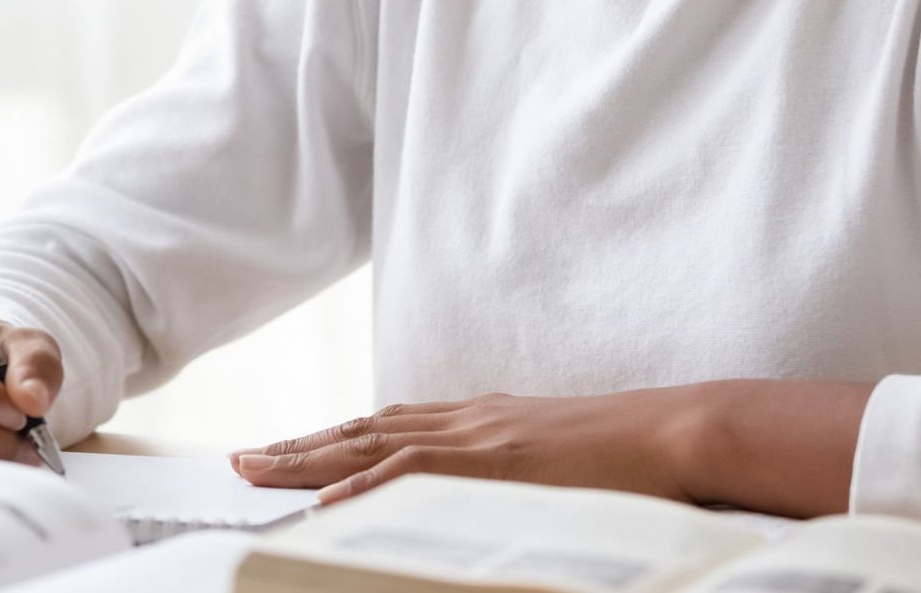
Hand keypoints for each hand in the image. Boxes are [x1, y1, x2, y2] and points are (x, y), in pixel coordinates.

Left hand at [229, 388, 703, 506]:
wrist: (678, 430)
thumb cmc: (632, 454)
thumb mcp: (556, 457)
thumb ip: (513, 467)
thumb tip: (490, 495)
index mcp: (482, 419)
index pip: (390, 425)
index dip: (334, 437)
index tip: (288, 448)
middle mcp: (469, 419)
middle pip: (364, 430)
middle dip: (299, 446)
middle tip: (242, 459)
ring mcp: (479, 435)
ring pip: (372, 445)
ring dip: (307, 459)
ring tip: (255, 471)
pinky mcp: (495, 460)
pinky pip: (414, 473)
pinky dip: (363, 486)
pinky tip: (325, 501)